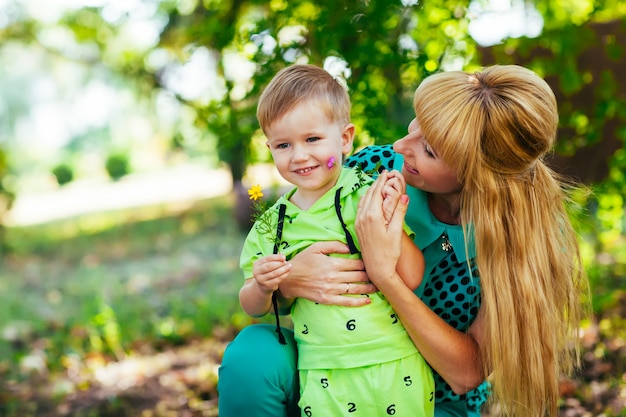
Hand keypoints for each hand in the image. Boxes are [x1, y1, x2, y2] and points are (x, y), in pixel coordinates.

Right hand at [252, 254, 290, 293]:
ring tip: (289, 266)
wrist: (262, 285)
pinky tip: (287, 272)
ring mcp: (261, 279)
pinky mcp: (267, 285)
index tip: (284, 257)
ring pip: (274, 273)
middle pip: (269, 266)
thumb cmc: (267, 271)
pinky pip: (277, 280)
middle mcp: (256, 272)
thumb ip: (274, 259)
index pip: (267, 258)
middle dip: (279, 263)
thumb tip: (282, 254)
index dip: (276, 257)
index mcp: (256, 264)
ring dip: (283, 269)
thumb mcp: (268, 264)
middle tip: (286, 262)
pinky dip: (283, 275)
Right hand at [279, 241, 375, 306]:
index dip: (366, 263)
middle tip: (378, 274)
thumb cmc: (303, 261)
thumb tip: (350, 248)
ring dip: (368, 288)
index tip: (372, 263)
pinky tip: (368, 301)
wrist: (288, 278)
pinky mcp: (328, 299)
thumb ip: (334, 245)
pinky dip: (358, 302)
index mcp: (333, 263)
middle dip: (370, 275)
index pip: (356, 263)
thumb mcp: (316, 247)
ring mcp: (331, 289)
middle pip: (359, 276)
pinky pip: (346, 301)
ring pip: (355, 289)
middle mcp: (334, 277)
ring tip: (378, 287)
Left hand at [356, 171, 408, 287]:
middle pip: (369, 194)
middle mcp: (363, 217)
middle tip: (384, 174)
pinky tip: (370, 198)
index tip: (386, 171)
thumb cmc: (389, 252)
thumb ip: (399, 212)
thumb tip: (405, 196)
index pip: (377, 192)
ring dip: (371, 190)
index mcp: (373, 216)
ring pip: (363, 200)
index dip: (382, 180)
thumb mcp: (396, 231)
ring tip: (378, 183)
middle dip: (376, 183)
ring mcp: (359, 222)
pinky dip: (366, 199)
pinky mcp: (358, 227)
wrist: (377, 269)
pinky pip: (360, 208)